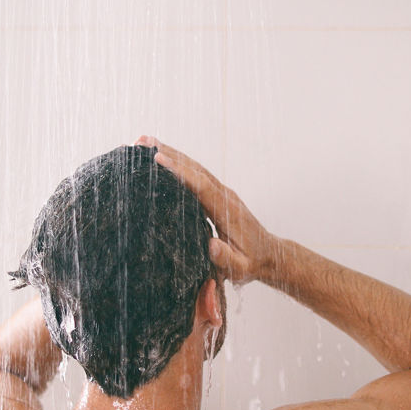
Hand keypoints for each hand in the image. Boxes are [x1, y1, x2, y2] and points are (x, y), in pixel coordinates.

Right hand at [139, 136, 279, 285]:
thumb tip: (212, 245)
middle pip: (194, 169)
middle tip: (141, 141)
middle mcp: (224, 195)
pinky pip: (196, 175)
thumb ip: (226, 258)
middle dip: (169, 153)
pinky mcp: (218, 194)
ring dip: (172, 153)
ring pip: (194, 168)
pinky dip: (179, 164)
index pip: (200, 186)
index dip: (179, 171)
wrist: (269, 255)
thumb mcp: (240, 267)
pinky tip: (163, 158)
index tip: (158, 158)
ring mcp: (222, 192)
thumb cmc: (251, 263)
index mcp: (226, 210)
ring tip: (144, 143)